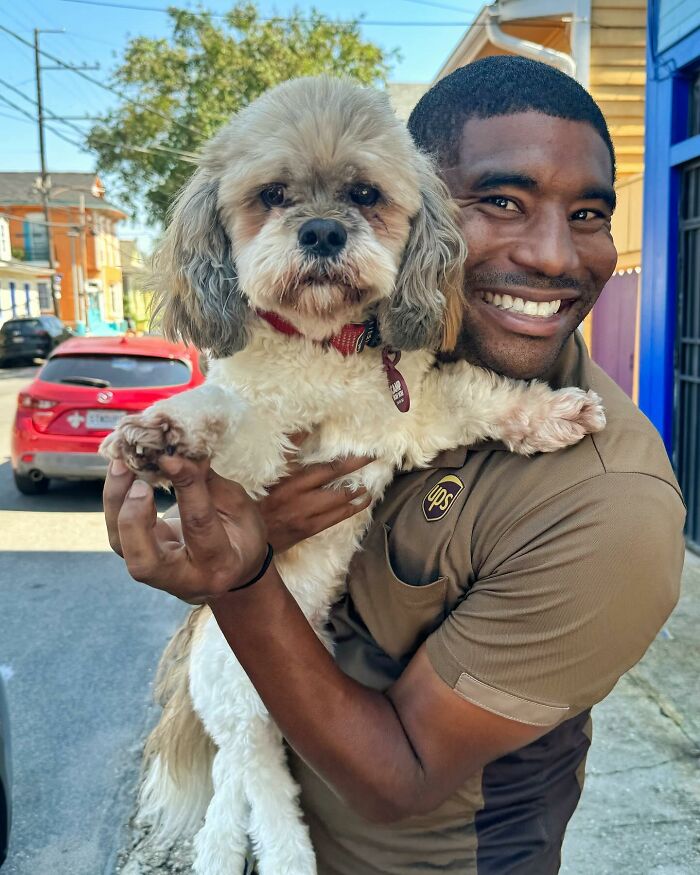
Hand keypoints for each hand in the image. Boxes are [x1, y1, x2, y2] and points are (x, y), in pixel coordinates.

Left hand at [104, 456, 267, 601]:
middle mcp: (185, 579)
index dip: (184, 486)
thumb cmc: (242, 535)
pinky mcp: (140, 560)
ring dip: (116, 504)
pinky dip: (115, 503)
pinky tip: (122, 475)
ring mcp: (157, 576)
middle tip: (137, 480)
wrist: (234, 569)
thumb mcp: (238, 507)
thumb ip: (209, 482)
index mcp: (221, 563)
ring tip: (122, 466)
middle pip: (145, 561)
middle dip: (134, 517)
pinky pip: (119, 536)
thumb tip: (184, 451)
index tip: (170, 456)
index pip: (198, 522)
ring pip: (122, 547)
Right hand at [258, 447, 372, 552]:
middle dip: (356, 469)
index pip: (325, 468)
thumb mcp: (270, 474)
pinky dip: (352, 509)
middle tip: (374, 458)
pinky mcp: (311, 529)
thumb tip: (305, 428)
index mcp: (291, 482)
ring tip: (370, 485)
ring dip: (358, 492)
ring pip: (340, 502)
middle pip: (336, 482)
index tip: (362, 451)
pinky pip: (337, 518)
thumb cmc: (257, 499)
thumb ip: (287, 452)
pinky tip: (362, 502)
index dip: (347, 460)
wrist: (247, 534)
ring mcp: (308, 515)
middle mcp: (302, 498)